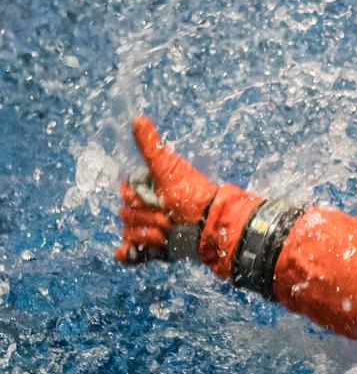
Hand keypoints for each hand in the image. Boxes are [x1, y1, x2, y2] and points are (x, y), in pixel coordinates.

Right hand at [115, 116, 217, 263]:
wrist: (213, 226)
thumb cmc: (192, 194)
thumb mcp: (169, 169)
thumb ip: (151, 146)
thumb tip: (137, 118)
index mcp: (148, 189)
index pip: (126, 194)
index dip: (138, 198)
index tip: (157, 198)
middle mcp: (148, 208)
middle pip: (126, 215)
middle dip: (148, 218)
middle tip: (169, 218)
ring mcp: (151, 228)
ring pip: (130, 233)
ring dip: (148, 235)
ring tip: (169, 233)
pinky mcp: (155, 249)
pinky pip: (131, 253)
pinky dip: (128, 255)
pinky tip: (127, 255)